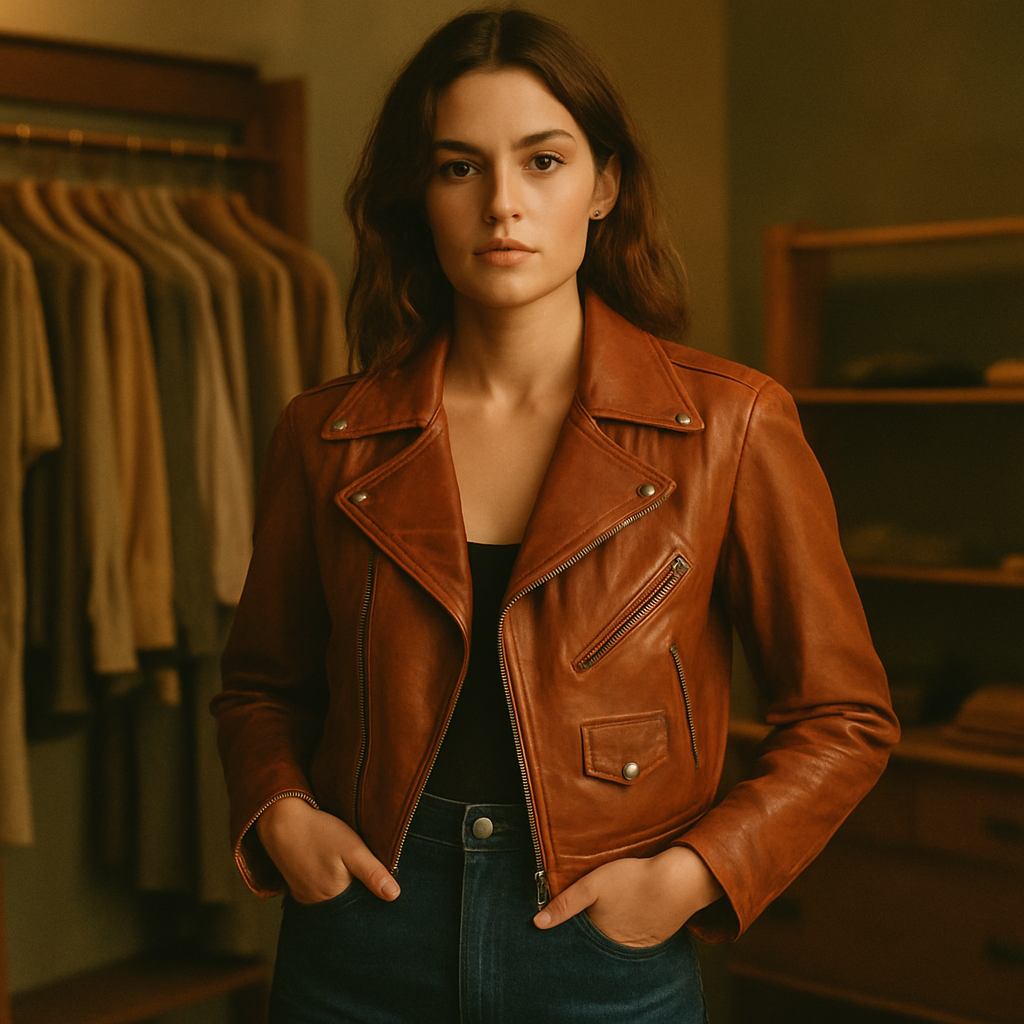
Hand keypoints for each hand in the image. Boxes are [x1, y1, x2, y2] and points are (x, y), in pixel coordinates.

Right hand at [255, 796, 399, 904]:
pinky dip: (331, 885)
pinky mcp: (299, 889)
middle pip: (349, 904)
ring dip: (346, 889)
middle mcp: (319, 905)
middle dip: (361, 893)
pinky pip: (322, 893)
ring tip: (349, 871)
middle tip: (365, 872)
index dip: (374, 896)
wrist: (282, 822)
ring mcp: (307, 898)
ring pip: (336, 899)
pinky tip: (334, 871)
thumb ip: (373, 873)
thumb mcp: (352, 849)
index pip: (363, 907)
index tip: (383, 884)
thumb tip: (394, 896)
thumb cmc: (320, 833)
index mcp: (335, 899)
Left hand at [533, 846, 722, 946]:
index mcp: (600, 938)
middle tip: (594, 910)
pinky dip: (629, 929)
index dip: (573, 929)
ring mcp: (638, 946)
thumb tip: (537, 923)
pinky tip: (631, 912)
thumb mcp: (592, 885)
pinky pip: (635, 939)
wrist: (677, 882)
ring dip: (611, 931)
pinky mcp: (655, 938)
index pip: (579, 940)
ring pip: (616, 941)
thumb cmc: (632, 880)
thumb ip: (564, 904)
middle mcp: (618, 949)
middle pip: (597, 942)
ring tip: (611, 911)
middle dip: (591, 932)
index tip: (569, 920)